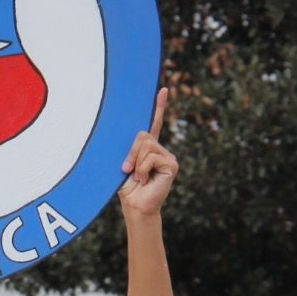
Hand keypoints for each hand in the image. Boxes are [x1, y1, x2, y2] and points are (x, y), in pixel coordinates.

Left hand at [118, 89, 176, 216]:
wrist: (134, 205)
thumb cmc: (126, 187)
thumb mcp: (124, 162)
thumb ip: (130, 147)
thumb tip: (137, 136)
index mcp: (148, 148)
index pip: (154, 123)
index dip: (158, 106)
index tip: (162, 90)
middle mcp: (160, 149)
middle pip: (142, 135)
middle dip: (130, 152)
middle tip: (126, 169)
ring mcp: (167, 156)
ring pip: (146, 145)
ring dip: (135, 163)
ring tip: (138, 177)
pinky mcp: (172, 164)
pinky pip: (151, 157)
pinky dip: (142, 169)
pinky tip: (145, 180)